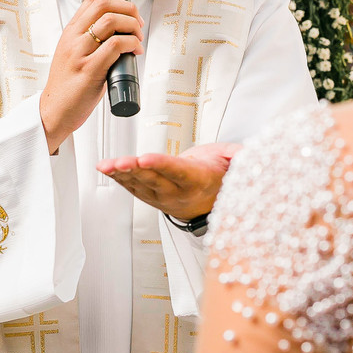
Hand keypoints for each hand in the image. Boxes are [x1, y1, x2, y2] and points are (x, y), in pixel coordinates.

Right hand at [40, 0, 142, 153]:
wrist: (54, 111)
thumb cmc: (69, 85)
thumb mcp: (75, 54)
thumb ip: (91, 39)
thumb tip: (121, 29)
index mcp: (71, 31)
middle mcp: (73, 38)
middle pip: (104, 3)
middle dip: (129, 8)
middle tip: (138, 23)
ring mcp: (80, 53)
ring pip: (111, 21)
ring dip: (132, 25)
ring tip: (137, 39)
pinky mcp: (89, 70)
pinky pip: (115, 45)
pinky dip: (131, 43)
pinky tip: (135, 51)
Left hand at [96, 142, 242, 219]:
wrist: (209, 201)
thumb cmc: (216, 176)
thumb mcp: (233, 162)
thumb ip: (238, 155)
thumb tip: (245, 152)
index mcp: (197, 181)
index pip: (177, 172)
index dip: (161, 165)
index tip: (146, 158)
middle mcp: (178, 193)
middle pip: (155, 180)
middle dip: (136, 170)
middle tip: (120, 162)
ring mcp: (163, 198)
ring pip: (140, 186)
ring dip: (122, 175)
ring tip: (107, 165)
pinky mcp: (151, 198)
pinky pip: (133, 188)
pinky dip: (118, 178)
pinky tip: (107, 169)